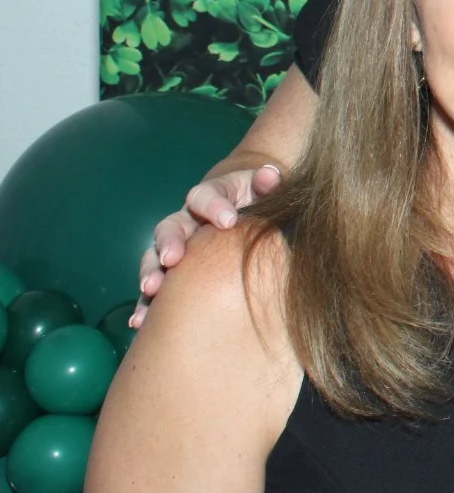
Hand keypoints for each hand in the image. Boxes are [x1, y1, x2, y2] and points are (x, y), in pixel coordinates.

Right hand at [131, 163, 282, 327]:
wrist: (246, 210)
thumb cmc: (257, 199)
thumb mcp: (264, 187)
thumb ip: (267, 182)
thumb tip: (271, 175)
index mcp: (208, 197)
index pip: (203, 196)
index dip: (214, 206)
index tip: (230, 221)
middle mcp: (185, 221)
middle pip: (170, 227)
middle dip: (170, 242)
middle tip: (171, 259)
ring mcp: (176, 247)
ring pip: (155, 258)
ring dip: (150, 273)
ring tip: (150, 290)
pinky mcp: (172, 274)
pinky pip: (154, 289)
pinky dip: (145, 304)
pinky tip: (140, 322)